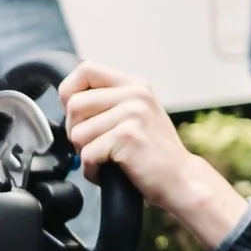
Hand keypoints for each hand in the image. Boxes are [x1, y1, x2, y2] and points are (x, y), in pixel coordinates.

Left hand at [60, 62, 246, 248]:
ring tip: (108, 160)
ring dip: (85, 153)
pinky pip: (88, 154)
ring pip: (77, 133)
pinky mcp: (128, 137)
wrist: (182, 181)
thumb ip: (110, 101)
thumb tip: (68, 99)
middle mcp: (135, 95)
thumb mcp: (138, 115)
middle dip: (75, 130)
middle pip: (74, 104)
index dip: (70, 91)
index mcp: (135, 86)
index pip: (86, 70)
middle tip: (95, 146)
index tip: (76, 114)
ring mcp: (133, 114)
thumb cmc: (155, 154)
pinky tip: (110, 172)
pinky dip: (93, 170)